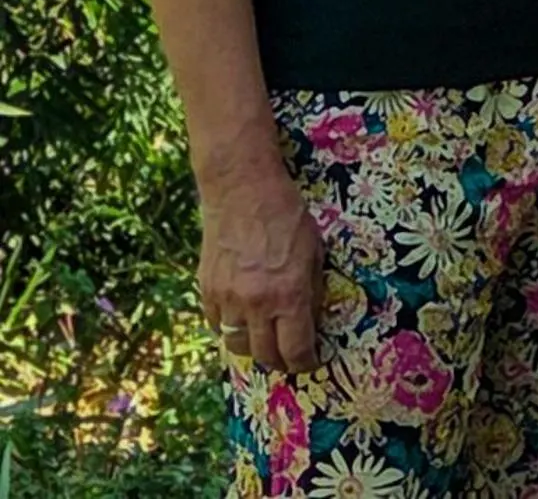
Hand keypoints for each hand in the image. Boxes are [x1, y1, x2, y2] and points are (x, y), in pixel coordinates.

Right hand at [197, 161, 325, 371]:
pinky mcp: (206, 291)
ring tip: (265, 340)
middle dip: (280, 361)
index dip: (305, 363)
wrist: (243, 192)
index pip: (296, 349)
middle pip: (265, 355)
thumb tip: (310, 319)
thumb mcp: (314, 250)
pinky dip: (230, 328)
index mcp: (289, 294)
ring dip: (253, 347)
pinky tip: (242, 319)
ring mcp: (227, 300)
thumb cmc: (287, 215)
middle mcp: (256, 304)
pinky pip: (217, 325)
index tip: (311, 363)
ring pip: (237, 345)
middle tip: (289, 357)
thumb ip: (312, 289)